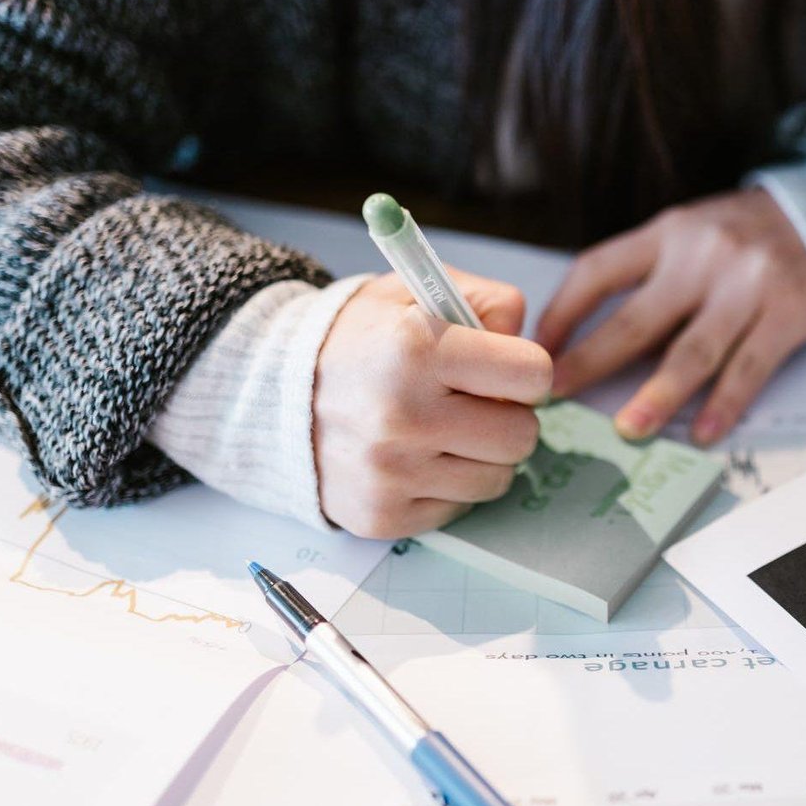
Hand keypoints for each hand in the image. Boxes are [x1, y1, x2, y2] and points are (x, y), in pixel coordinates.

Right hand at [313, 271, 552, 538]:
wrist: (271, 394)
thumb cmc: (359, 339)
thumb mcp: (416, 291)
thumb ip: (486, 302)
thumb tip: (526, 344)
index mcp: (416, 347)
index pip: (533, 374)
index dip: (526, 370)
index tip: (504, 369)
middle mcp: (403, 414)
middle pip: (523, 435)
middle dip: (509, 416)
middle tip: (475, 403)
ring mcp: (391, 471)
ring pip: (499, 478)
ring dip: (482, 455)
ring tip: (444, 429)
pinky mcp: (383, 514)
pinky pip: (459, 507)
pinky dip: (447, 485)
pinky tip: (415, 458)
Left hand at [536, 188, 805, 444]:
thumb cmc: (738, 240)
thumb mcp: (686, 237)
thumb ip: (645, 280)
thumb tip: (587, 346)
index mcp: (667, 233)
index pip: (599, 271)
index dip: (563, 313)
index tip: (541, 352)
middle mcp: (704, 255)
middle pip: (638, 318)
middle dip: (593, 362)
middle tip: (558, 395)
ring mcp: (748, 285)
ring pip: (694, 350)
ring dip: (658, 395)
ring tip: (629, 429)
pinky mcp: (788, 314)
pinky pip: (749, 368)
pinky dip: (724, 404)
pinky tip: (703, 432)